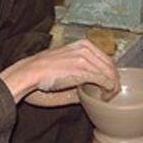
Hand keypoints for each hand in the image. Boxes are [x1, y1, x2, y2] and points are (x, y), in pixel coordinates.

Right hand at [0, 39, 119, 103]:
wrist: (28, 73)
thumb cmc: (41, 73)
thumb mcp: (65, 68)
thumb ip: (81, 75)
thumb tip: (94, 87)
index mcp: (82, 44)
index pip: (106, 59)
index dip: (110, 74)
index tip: (107, 86)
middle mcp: (85, 48)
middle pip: (111, 65)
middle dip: (113, 81)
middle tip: (108, 94)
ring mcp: (85, 58)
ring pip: (111, 73)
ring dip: (112, 88)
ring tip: (105, 98)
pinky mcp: (83, 69)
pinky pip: (105, 80)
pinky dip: (108, 91)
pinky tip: (103, 98)